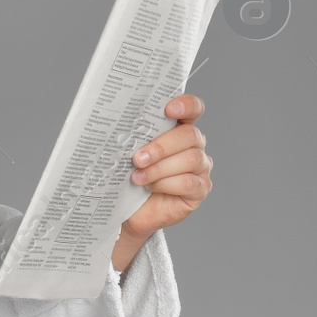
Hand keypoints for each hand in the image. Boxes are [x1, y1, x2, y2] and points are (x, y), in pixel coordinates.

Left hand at [121, 93, 212, 239]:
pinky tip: (150, 187)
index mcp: (178, 129)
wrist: (128, 211)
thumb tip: (115, 124)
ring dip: (159, 168)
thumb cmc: (128, 178)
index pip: (194, 108)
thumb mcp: (127, 153)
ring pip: (190, 159)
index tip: (169, 109)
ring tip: (138, 177)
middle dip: (161, 146)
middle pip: (190, 135)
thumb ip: (133, 137)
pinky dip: (166, 184)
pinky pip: (189, 182)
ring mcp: (201, 167)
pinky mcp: (200, 189)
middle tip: (138, 158)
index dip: (187, 105)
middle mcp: (194, 145)